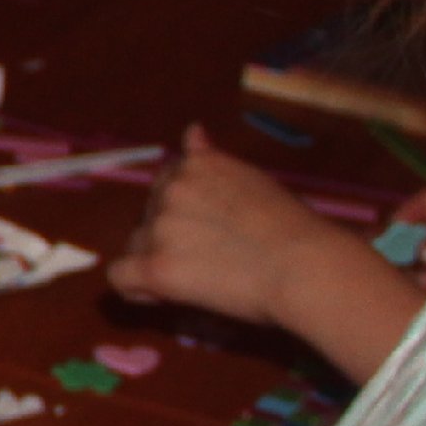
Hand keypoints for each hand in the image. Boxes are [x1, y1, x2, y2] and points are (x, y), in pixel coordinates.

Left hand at [106, 124, 347, 322]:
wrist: (305, 265)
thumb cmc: (294, 228)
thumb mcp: (253, 178)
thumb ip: (213, 161)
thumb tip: (191, 131)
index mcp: (196, 165)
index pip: (166, 185)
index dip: (181, 210)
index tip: (207, 230)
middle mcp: (171, 189)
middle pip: (149, 216)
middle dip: (169, 235)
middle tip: (211, 257)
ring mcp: (161, 227)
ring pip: (137, 245)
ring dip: (157, 260)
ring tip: (200, 277)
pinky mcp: (156, 267)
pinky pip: (120, 277)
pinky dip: (137, 288)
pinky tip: (164, 294)